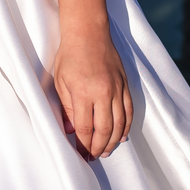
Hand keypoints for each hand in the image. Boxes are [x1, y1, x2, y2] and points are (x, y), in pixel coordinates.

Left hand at [53, 30, 132, 160]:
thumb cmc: (70, 55)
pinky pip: (129, 111)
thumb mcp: (60, 81)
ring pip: (120, 123)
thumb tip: (70, 130)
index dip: (84, 144)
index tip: (81, 153)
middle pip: (105, 130)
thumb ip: (66, 108)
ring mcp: (117, 89)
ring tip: (107, 151)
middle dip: (99, 147)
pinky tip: (122, 135)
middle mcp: (103, 93)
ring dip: (114, 141)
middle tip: (94, 156)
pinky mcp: (125, 84)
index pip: (86, 128)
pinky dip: (126, 126)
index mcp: (84, 92)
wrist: (88, 32)